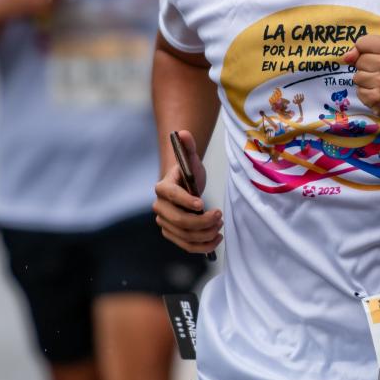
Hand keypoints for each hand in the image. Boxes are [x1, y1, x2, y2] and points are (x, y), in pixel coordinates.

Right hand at [153, 130, 222, 253]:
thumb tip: (183, 132)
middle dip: (202, 222)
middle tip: (219, 216)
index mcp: (162, 188)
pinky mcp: (172, 234)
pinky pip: (186, 246)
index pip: (172, 196)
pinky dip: (202, 246)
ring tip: (219, 225)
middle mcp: (160, 207)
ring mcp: (164, 223)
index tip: (202, 203)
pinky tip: (216, 239)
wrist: (185, 187)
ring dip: (205, 234)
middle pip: (179, 220)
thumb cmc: (188, 173)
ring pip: (184, 235)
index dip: (186, 201)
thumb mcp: (191, 158)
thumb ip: (187, 146)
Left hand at [341, 35, 379, 133]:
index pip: (362, 42)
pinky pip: (360, 92)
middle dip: (367, 69)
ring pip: (357, 77)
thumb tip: (346, 57)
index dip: (362, 51)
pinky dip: (368, 96)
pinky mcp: (377, 99)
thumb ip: (373, 51)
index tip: (371, 60)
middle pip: (358, 61)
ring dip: (366, 84)